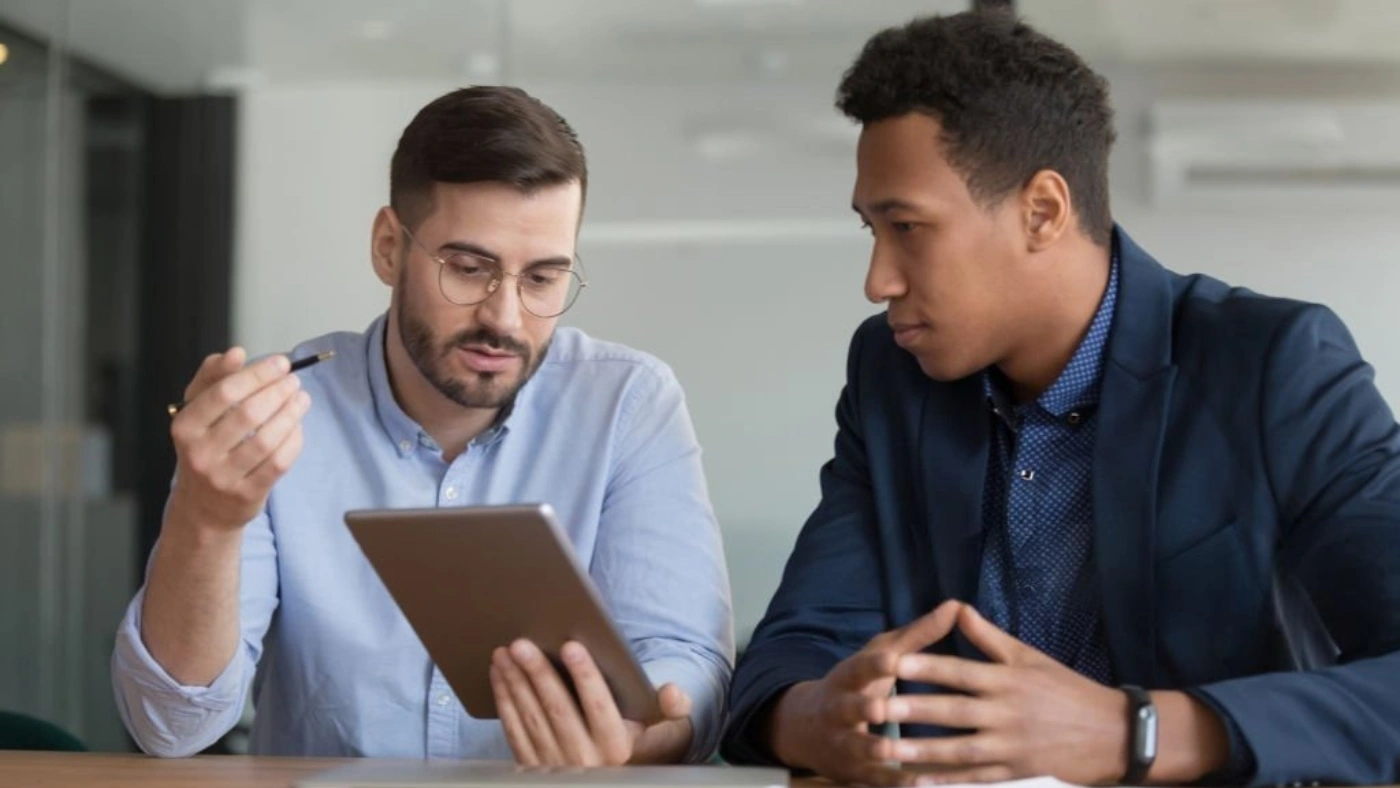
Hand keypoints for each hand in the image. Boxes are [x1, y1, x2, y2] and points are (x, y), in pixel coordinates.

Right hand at [167, 348, 310, 533]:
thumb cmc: (205, 446)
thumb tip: (235, 353)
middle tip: (294, 381)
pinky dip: (293, 440)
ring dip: (291, 414)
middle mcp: (200, 453)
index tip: (281, 362)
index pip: (224, 392)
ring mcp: (223, 477)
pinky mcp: (247, 494)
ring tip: (302, 399)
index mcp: (185, 426)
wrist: (203, 506)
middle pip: (249, 414)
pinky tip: (298, 426)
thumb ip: (213, 377)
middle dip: (278, 391)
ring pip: (267, 439)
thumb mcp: (198, 410)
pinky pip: (279, 462)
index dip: (257, 374)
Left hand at [490, 639, 693, 766]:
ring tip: (506, 652)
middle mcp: (584, 761)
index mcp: (618, 748)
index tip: (572, 646)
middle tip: (522, 643)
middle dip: (538, 674)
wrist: (620, 778)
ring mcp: (555, 767)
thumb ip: (673, 707)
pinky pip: (514, 732)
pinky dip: (504, 702)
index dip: (585, 676)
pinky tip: (500, 675)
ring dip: (515, 683)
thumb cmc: (643, 743)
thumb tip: (672, 691)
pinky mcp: (533, 768)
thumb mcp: (668, 729)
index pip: (599, 706)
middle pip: (557, 710)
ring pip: (531, 719)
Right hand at [768, 600, 963, 786]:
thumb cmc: (858, 684)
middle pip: (850, 708)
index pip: (860, 667)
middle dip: (864, 709)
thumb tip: (955, 606)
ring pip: (857, 747)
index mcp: (848, 676)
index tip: (891, 660)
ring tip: (894, 752)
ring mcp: (842, 741)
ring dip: (874, 751)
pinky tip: (917, 785)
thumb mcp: (879, 656)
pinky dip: (893, 783)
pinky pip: (872, 779)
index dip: (874, 664)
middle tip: (881, 709)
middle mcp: (839, 708)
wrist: (808, 728)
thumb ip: (918, 636)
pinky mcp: (851, 771)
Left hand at [885, 604, 1130, 784]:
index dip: (928, 667)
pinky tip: (920, 781)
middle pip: (954, 711)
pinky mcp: (1016, 772)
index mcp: (1009, 680)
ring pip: (960, 749)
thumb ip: (989, 637)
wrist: (1112, 733)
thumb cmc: (1066, 688)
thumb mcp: (1029, 657)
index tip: (896, 663)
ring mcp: (1011, 746)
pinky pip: (977, 777)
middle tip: (878, 708)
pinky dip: (949, 780)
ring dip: (923, 751)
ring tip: (889, 750)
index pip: (961, 671)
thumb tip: (956, 607)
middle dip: (914, 710)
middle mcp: (1007, 712)